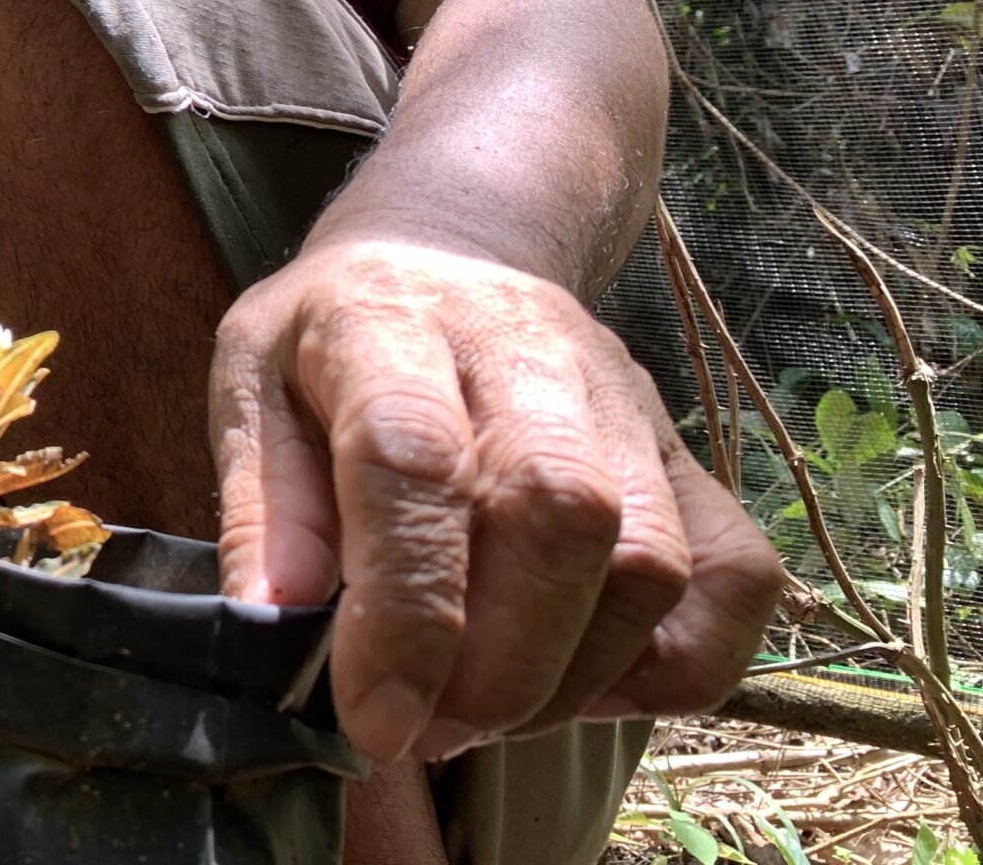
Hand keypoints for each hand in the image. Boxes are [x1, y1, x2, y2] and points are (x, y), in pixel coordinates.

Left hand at [209, 234, 780, 762]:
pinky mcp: (688, 454)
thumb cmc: (331, 344)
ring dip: (568, 678)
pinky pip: (733, 582)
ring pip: (648, 561)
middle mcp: (527, 348)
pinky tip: (580, 681)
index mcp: (392, 321)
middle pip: (557, 513)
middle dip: (495, 666)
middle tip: (426, 728)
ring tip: (482, 713)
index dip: (404, 608)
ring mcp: (624, 400)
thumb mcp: (249, 389)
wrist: (444, 255)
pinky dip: (671, 666)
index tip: (374, 716)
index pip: (415, 459)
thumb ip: (264, 509)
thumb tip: (272, 626)